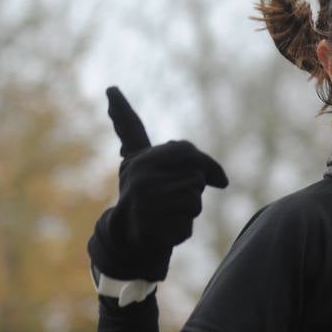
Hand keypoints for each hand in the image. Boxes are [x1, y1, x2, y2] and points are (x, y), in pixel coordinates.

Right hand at [87, 87, 227, 281]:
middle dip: (196, 185)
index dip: (122, 111)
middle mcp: (136, 174)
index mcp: (141, 159)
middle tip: (174, 196)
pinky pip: (186, 223)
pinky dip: (183, 229)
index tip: (111, 91)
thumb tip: (219, 177)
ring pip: (193, 198)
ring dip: (191, 210)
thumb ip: (193, 163)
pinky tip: (165, 229)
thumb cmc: (155, 204)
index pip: (132, 129)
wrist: (132, 240)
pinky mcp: (146, 224)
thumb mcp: (167, 178)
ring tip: (169, 212)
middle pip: (194, 171)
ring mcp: (140, 199)